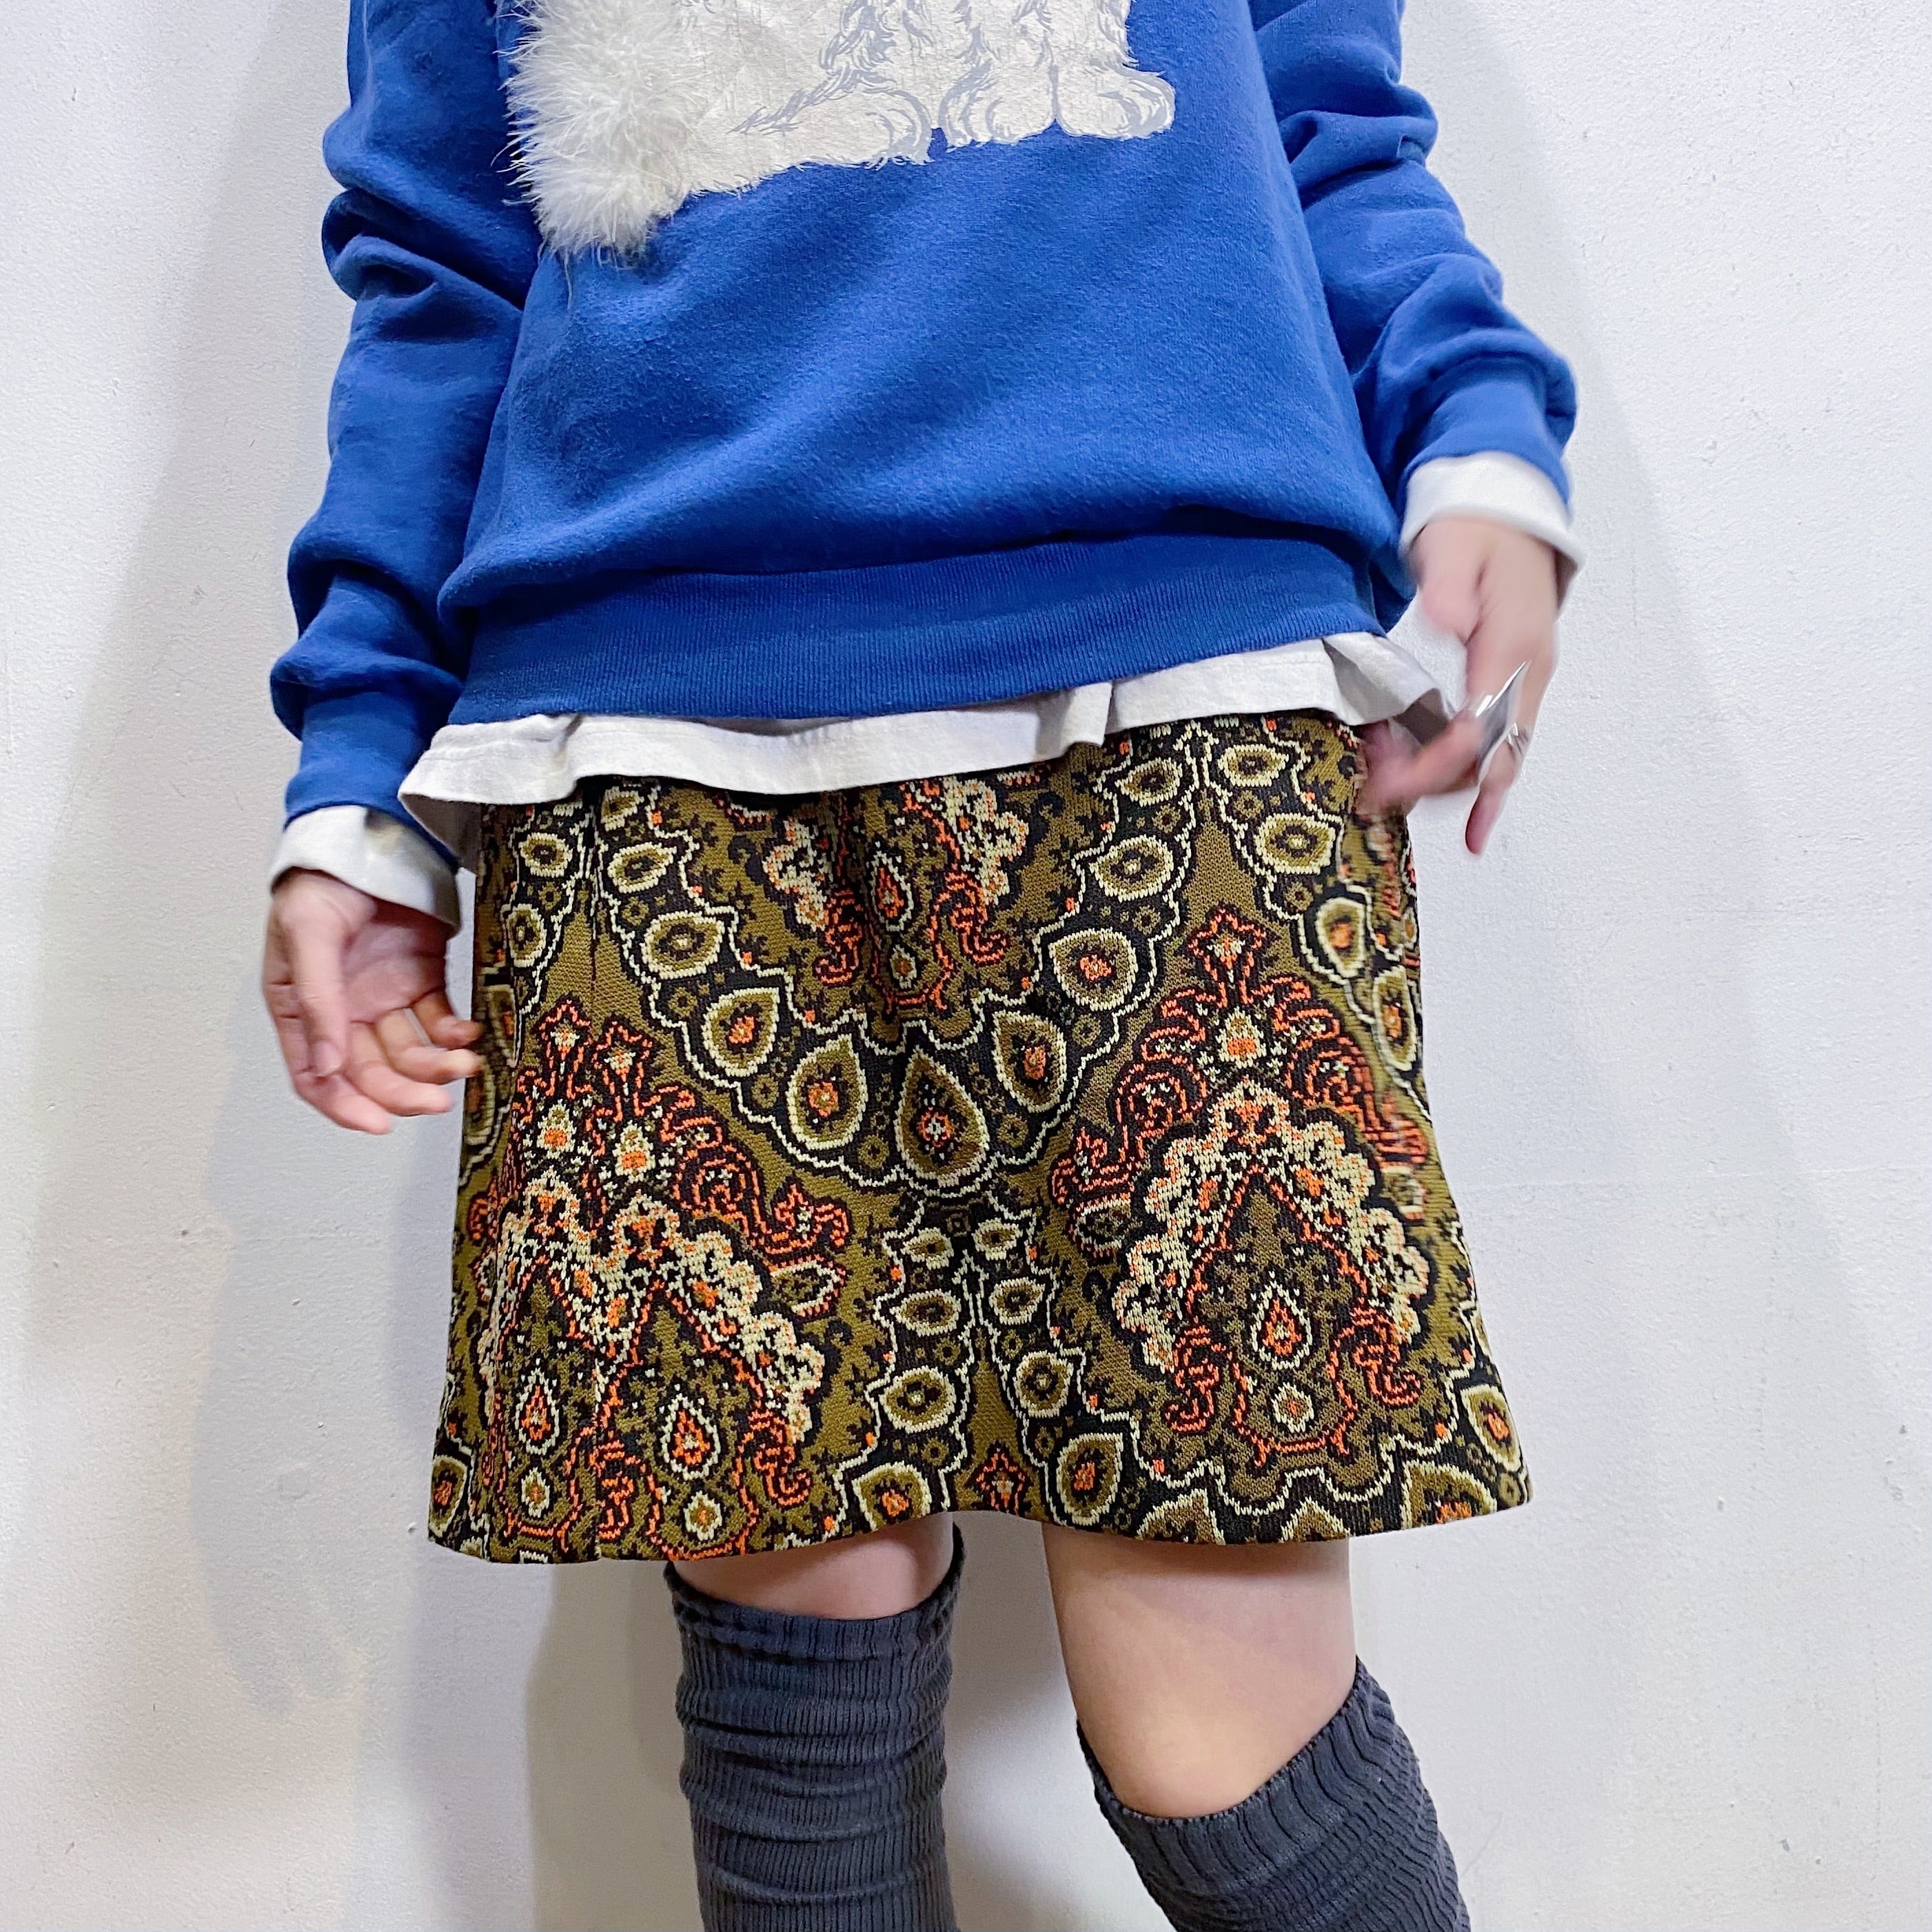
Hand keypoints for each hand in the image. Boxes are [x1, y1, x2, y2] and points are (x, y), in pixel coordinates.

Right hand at [263, 869, 479, 1134]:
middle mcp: (342, 1012)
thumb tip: (328, 1067)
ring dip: (436, 1067)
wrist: (369, 837)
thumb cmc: (321, 883)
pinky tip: (470, 1035)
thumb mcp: (308, 937)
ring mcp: (383, 997)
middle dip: (402, 1094)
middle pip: (371, 1073)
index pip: (317, 1076)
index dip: (345, 1106)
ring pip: (410, 1053)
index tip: (379, 1124)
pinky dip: (455, 1033)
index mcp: (298, 1008)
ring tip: (465, 1063)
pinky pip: (438, 1020)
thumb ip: (318, 1002)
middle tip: (436, 1102)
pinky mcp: (421, 979)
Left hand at [1357, 517, 1559, 855]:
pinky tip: (1461, 815)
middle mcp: (1528, 674)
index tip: (1390, 781)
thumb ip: (1448, 587)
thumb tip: (1447, 622)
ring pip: (1497, 760)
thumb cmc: (1477, 527)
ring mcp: (1526, 683)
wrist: (1510, 511)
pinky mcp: (1515, 685)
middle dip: (1434, 786)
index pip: (1480, 729)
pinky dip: (1472, 779)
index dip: (1435, 764)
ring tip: (1388, 785)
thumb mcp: (1453, 546)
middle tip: (1376, 795)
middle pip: (1493, 758)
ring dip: (1446, 784)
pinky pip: (1500, 746)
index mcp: (1512, 647)